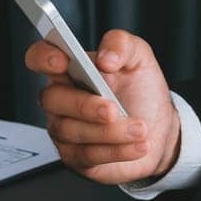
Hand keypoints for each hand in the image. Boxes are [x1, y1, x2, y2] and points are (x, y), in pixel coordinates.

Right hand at [26, 30, 180, 185]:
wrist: (160, 128)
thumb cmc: (142, 92)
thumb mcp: (140, 59)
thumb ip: (123, 44)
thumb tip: (105, 56)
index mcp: (71, 70)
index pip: (40, 57)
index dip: (43, 58)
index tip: (62, 62)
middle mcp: (62, 99)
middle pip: (53, 99)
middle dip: (84, 105)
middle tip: (113, 109)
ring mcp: (65, 129)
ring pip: (71, 130)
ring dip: (109, 132)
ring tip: (139, 129)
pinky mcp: (76, 156)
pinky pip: (87, 155)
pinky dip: (116, 150)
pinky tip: (137, 145)